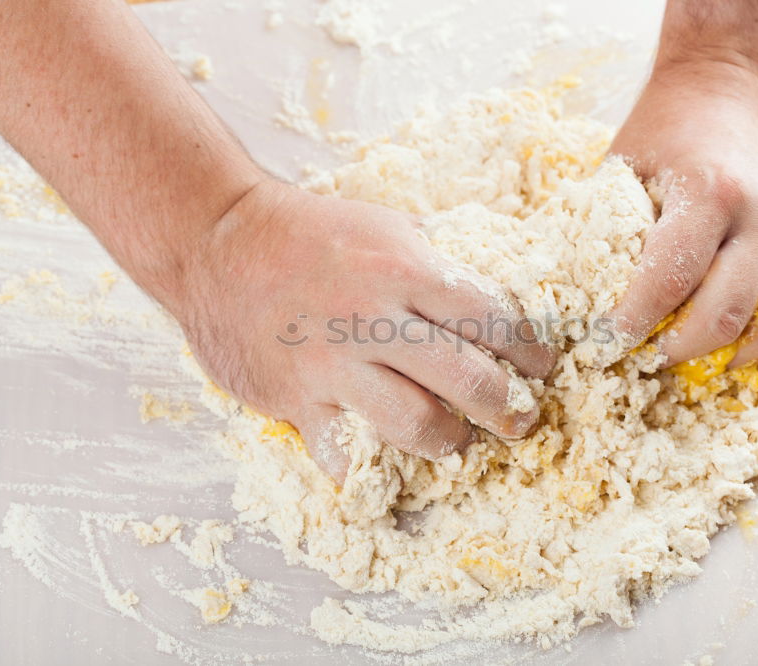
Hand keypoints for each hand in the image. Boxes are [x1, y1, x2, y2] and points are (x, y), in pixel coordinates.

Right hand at [175, 181, 555, 480]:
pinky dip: (370, 468)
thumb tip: (487, 303)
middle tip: (519, 417)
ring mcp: (334, 365)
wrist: (219, 240)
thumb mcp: (386, 226)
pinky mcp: (297, 400)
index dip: (528, 350)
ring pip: (418, 426)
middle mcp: (375, 319)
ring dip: (451, 440)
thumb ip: (435, 267)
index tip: (539, 366)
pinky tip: (386, 462)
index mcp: (406, 269)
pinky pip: (346, 455)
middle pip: (469, 381)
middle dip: (509, 407)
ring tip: (458, 439)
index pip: (493, 320)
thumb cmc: (312, 233)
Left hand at [608, 58, 757, 367]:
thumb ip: (605, 224)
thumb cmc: (666, 123)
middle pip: (718, 316)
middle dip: (670, 349)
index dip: (630, 324)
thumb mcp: (624, 164)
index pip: (667, 282)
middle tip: (632, 358)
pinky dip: (750, 344)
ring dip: (712, 355)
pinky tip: (716, 356)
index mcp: (707, 192)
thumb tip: (570, 290)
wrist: (732, 81)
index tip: (600, 343)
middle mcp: (756, 217)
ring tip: (668, 357)